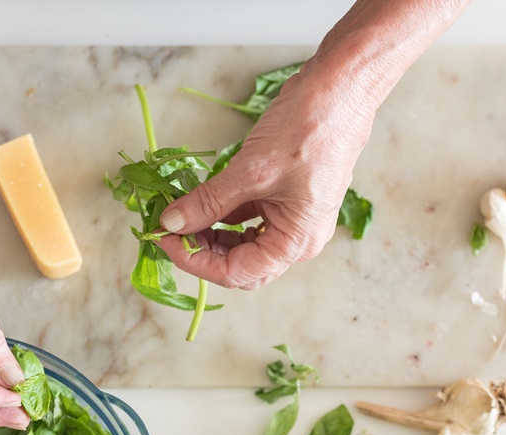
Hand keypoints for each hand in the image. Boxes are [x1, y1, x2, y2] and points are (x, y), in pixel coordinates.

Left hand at [156, 67, 374, 289]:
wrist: (342, 90)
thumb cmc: (308, 130)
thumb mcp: (251, 170)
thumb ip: (209, 202)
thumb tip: (172, 223)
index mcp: (296, 242)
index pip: (236, 272)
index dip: (194, 260)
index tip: (163, 239)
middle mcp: (298, 239)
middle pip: (241, 264)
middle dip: (202, 251)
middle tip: (168, 230)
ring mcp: (294, 219)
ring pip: (243, 243)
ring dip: (210, 233)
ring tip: (180, 215)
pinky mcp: (288, 199)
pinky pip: (250, 219)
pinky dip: (223, 214)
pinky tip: (201, 201)